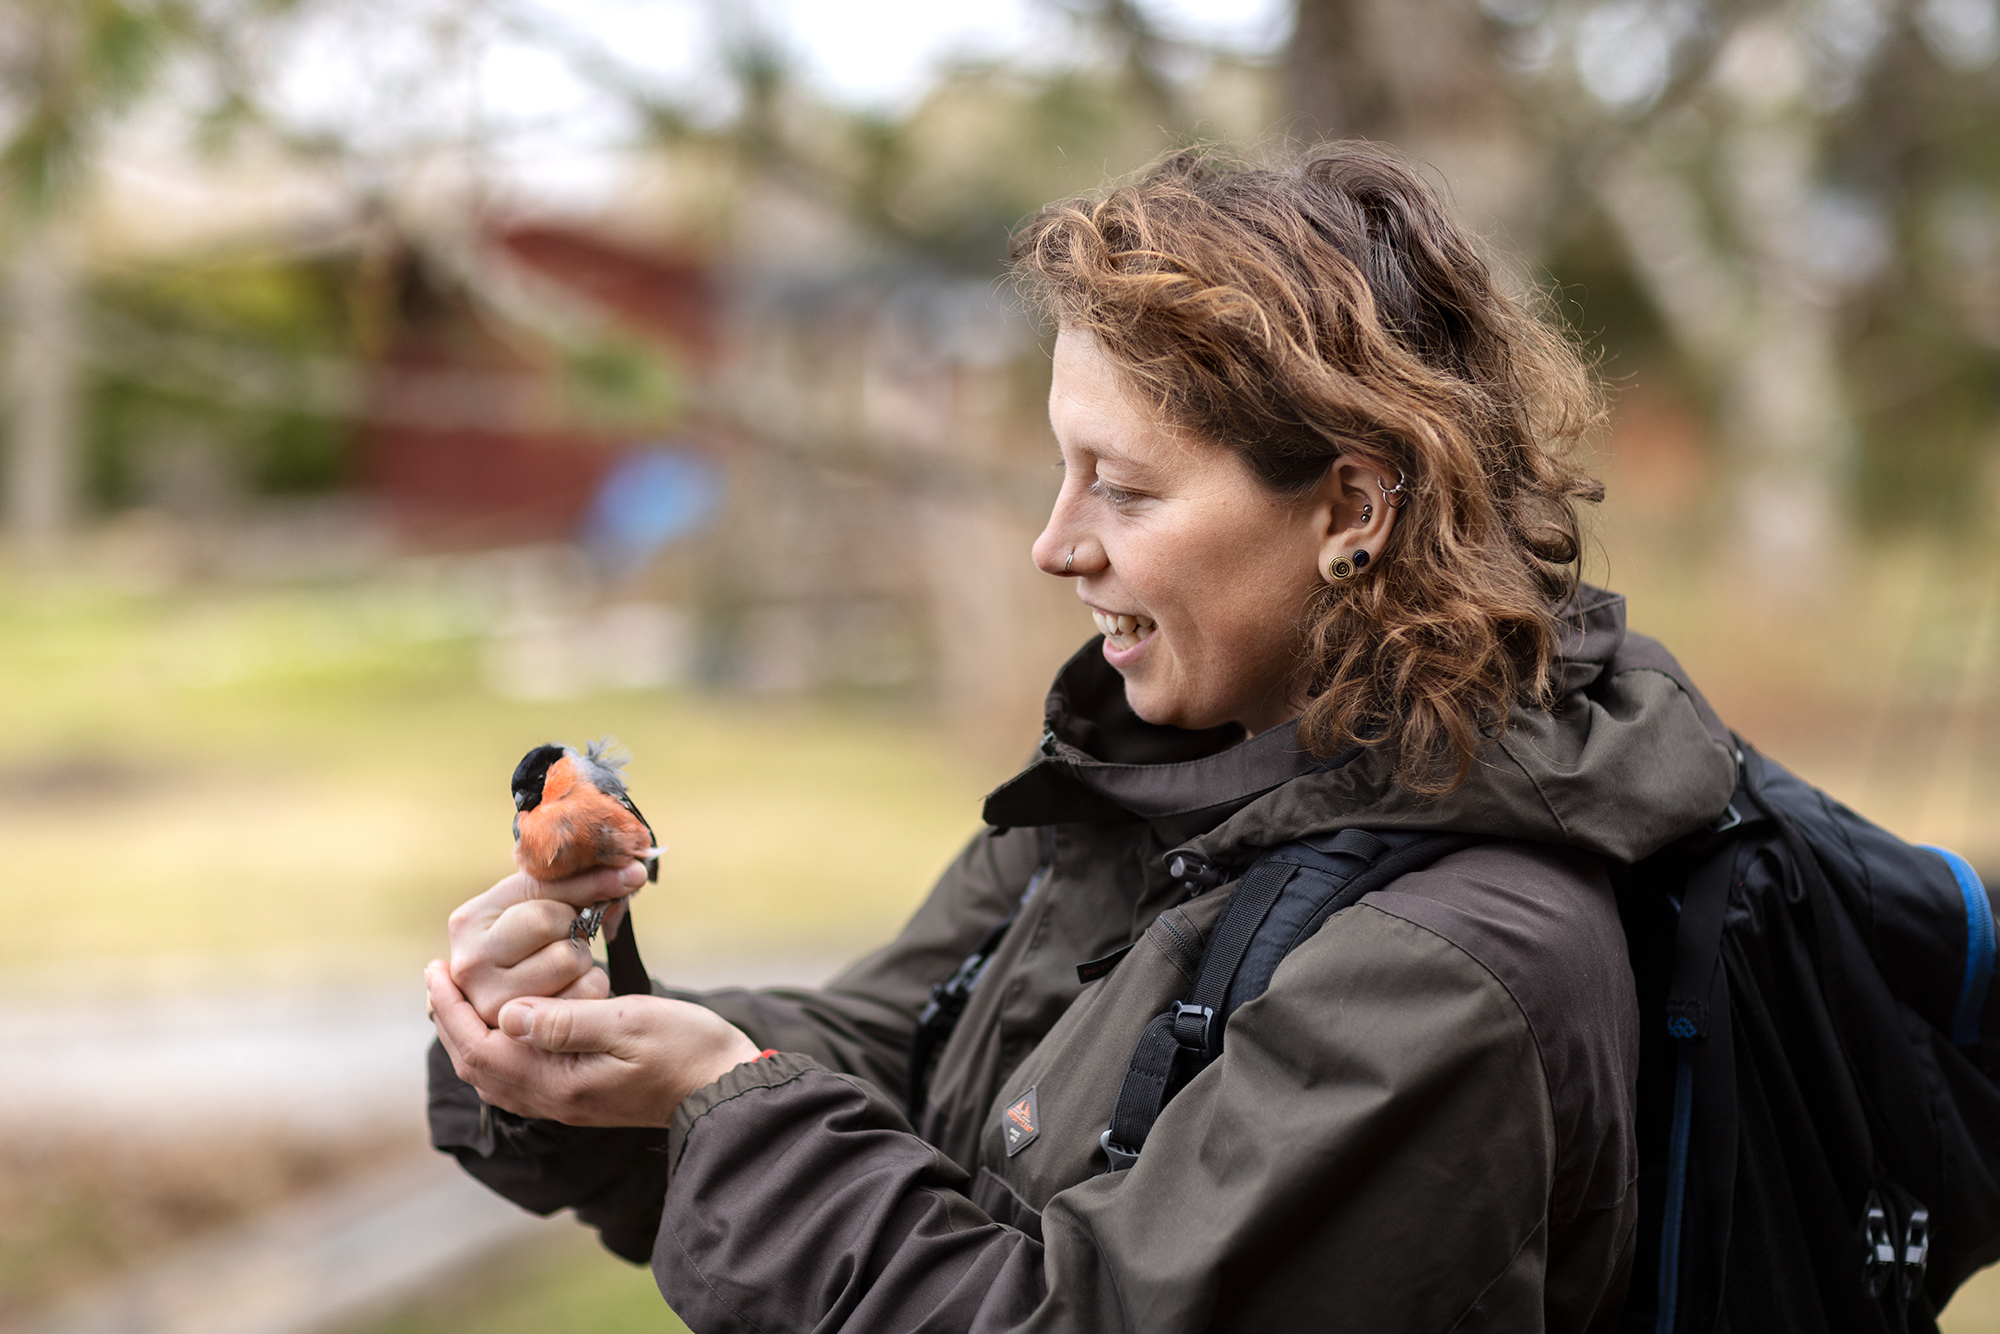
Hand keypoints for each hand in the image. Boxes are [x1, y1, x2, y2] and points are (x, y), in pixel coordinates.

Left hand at [426, 961, 761, 1126]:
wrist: (723, 1087)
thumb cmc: (686, 1049)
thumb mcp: (629, 1022)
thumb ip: (566, 1021)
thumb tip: (508, 1014)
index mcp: (559, 1082)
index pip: (483, 1047)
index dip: (453, 1010)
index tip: (437, 970)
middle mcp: (553, 1100)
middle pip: (479, 1065)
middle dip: (452, 1021)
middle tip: (437, 979)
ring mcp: (565, 1102)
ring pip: (494, 1075)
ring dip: (469, 1036)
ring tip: (460, 999)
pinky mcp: (579, 1097)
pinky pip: (515, 1078)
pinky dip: (495, 1048)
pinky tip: (504, 1026)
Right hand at [446, 862, 646, 1024]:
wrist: (505, 995)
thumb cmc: (528, 939)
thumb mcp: (537, 904)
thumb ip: (578, 883)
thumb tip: (632, 873)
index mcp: (468, 922)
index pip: (542, 896)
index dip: (590, 884)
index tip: (630, 876)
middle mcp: (470, 965)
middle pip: (554, 930)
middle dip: (574, 929)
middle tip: (568, 935)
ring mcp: (491, 1004)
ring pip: (569, 962)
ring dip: (583, 960)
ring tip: (566, 963)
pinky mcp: (518, 1034)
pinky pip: (582, 998)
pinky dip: (590, 988)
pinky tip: (572, 988)